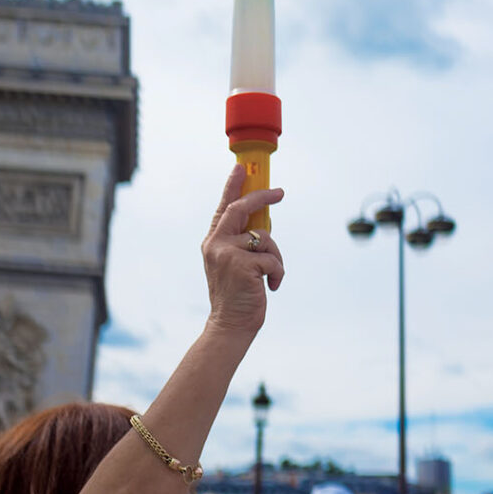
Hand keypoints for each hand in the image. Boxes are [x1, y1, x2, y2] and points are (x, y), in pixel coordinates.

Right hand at [202, 165, 284, 339]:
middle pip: (241, 208)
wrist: (230, 326)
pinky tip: (271, 287)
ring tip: (271, 277)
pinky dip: (279, 273)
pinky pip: (273, 258)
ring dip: (276, 257)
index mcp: (213, 242)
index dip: (232, 186)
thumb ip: (241, 243)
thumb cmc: (237, 295)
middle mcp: (216, 243)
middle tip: (279, 192)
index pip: (223, 207)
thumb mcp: (233, 263)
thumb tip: (263, 224)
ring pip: (265, 237)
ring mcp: (227, 253)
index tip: (241, 167)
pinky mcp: (243, 265)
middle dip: (261, 196)